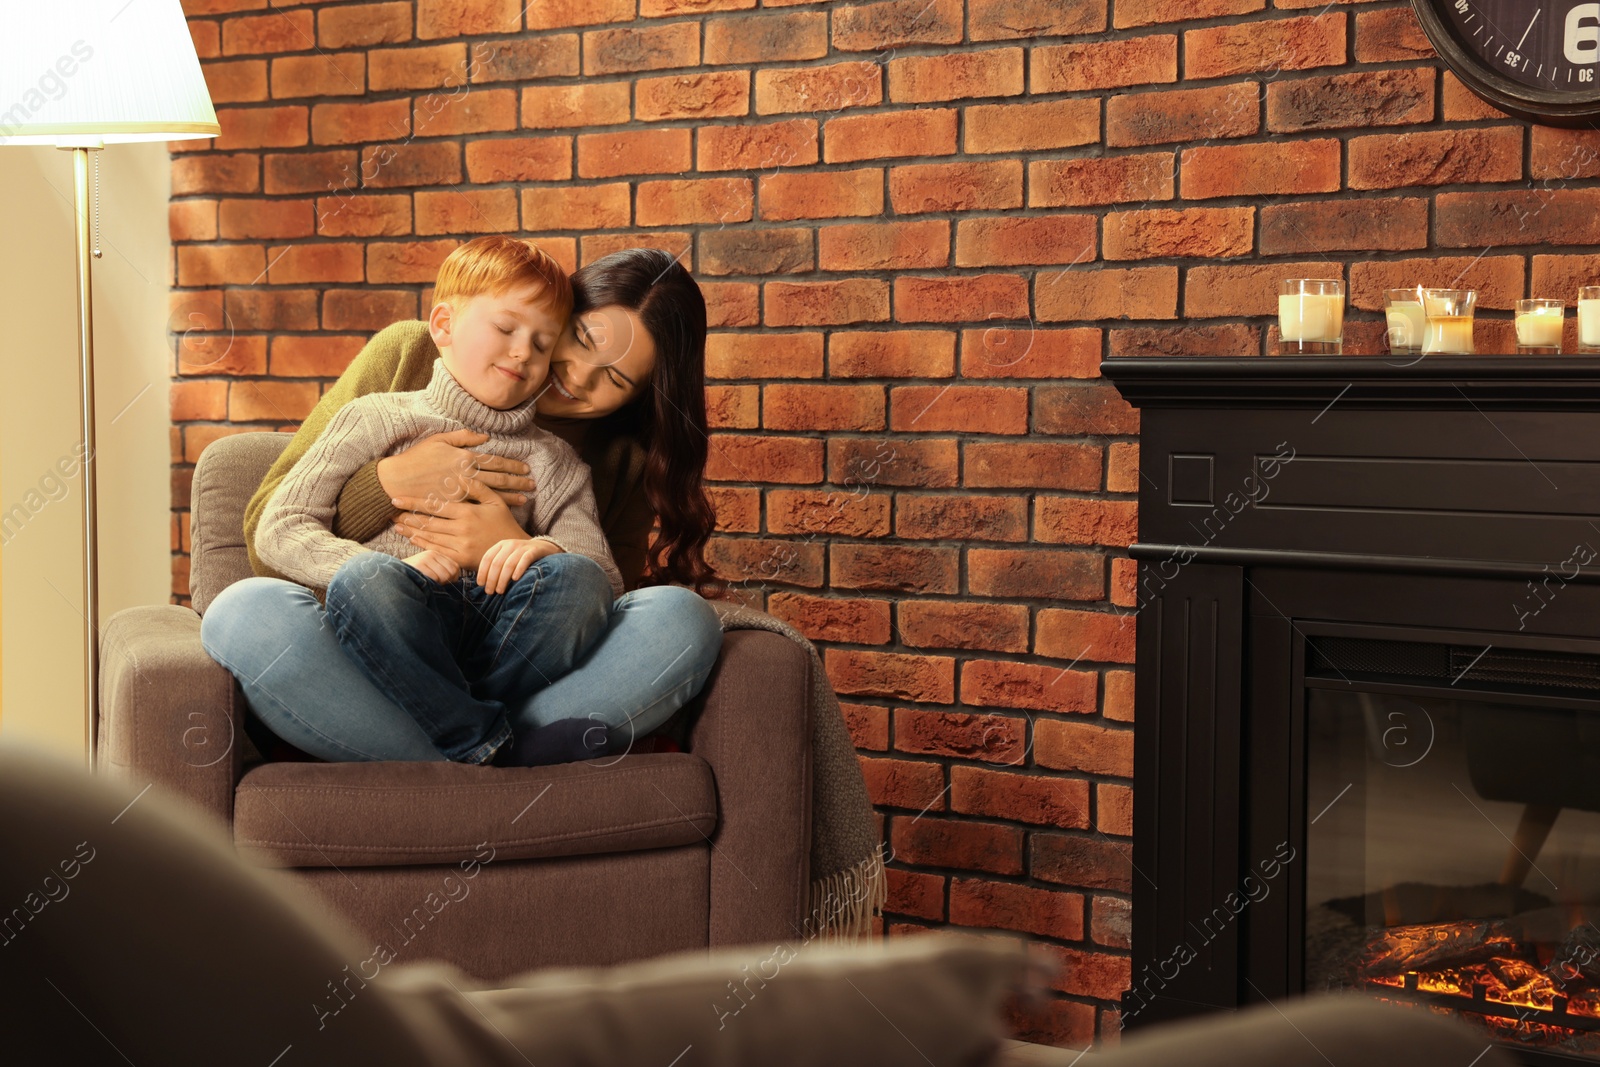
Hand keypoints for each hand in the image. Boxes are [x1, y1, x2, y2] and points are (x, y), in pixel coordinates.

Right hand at [377, 429, 534, 509]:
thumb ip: (463, 436)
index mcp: (464, 457)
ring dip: (511, 497)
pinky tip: (503, 511)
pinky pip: (478, 507)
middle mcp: (466, 474)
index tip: (525, 469)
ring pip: (492, 494)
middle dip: (517, 482)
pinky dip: (492, 508)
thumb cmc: (417, 458)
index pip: (495, 461)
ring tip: (525, 500)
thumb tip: (485, 437)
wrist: (397, 480)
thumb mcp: (439, 440)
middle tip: (532, 485)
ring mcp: (462, 491)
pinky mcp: (455, 505)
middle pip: (498, 479)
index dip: (512, 466)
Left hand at [393, 476, 532, 570]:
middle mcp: (461, 529)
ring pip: (429, 536)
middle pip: (428, 521)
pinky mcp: (460, 559)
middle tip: (391, 513)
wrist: (514, 552)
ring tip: (397, 526)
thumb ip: (477, 487)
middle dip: (407, 517)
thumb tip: (459, 475)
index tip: (396, 499)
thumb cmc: (504, 523)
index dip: (413, 502)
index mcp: (467, 512)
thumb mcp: (495, 501)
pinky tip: (413, 538)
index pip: (434, 506)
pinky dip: (423, 544)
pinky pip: (437, 550)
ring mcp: (460, 545)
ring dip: (411, 531)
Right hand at [402, 548, 459, 583]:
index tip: (442, 582)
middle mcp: (431, 554)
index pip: (455, 567)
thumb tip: (456, 579)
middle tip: (434, 584)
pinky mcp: (420, 565)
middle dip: (446, 582)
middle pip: (452, 572)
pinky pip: (435, 578)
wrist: (392, 577)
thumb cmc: (413, 577)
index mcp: (436, 554)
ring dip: (438, 584)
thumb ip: (442, 570)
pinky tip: (423, 584)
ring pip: (445, 576)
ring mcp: (425, 558)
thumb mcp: (429, 570)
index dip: (452, 578)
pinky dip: (431, 585)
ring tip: (427, 583)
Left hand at [477, 538, 559, 593]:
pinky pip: (525, 560)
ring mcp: (522, 547)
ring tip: (500, 591)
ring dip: (503, 579)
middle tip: (490, 592)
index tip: (481, 584)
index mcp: (501, 545)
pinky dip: (519, 570)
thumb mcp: (508, 557)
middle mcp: (510, 544)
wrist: (544, 548)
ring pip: (509, 564)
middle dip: (491, 579)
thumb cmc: (521, 558)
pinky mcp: (534, 551)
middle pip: (497, 563)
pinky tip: (515, 579)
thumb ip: (497, 565)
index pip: (487, 558)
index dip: (482, 572)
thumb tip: (483, 583)